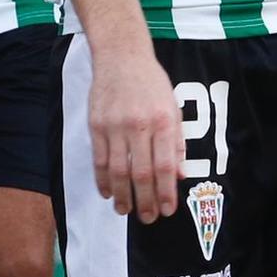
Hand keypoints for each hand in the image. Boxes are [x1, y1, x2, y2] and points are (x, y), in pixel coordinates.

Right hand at [87, 47, 180, 221]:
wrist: (121, 57)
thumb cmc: (152, 83)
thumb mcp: (173, 108)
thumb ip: (177, 143)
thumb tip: (179, 176)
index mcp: (163, 121)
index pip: (166, 166)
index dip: (166, 192)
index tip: (167, 211)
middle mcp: (139, 125)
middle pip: (141, 173)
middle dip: (145, 201)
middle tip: (147, 219)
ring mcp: (115, 126)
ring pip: (118, 171)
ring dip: (122, 196)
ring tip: (126, 211)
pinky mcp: (96, 125)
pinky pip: (99, 160)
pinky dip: (103, 180)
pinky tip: (107, 192)